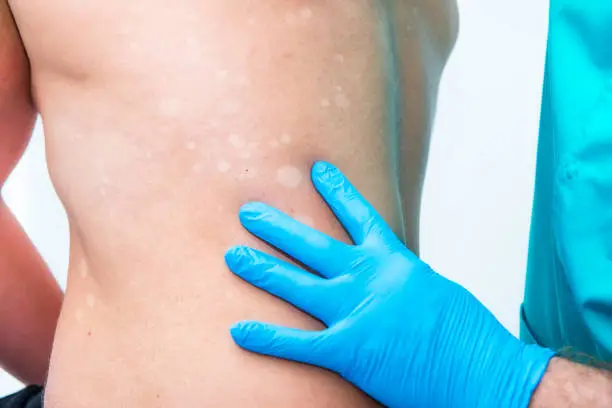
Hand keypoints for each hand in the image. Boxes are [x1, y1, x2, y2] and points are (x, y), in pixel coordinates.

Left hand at [226, 161, 554, 407]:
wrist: (484, 373)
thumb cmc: (468, 335)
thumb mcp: (434, 291)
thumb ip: (401, 279)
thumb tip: (388, 275)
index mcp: (395, 261)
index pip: (359, 216)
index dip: (336, 190)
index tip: (316, 169)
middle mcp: (369, 278)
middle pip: (312, 245)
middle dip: (277, 227)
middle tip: (248, 211)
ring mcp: (356, 311)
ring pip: (295, 284)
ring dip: (261, 268)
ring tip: (232, 255)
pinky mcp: (349, 350)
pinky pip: (297, 343)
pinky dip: (266, 338)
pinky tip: (238, 331)